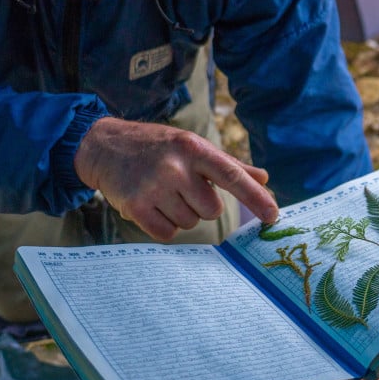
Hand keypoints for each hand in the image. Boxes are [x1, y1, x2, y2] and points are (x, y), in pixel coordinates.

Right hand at [73, 117, 278, 240]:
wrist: (105, 147)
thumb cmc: (159, 147)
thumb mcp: (193, 146)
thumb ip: (229, 165)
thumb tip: (264, 177)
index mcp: (195, 149)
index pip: (232, 176)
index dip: (256, 197)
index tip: (273, 215)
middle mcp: (176, 166)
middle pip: (211, 209)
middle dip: (201, 204)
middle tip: (181, 188)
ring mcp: (154, 186)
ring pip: (190, 223)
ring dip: (181, 214)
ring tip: (163, 193)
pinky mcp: (135, 206)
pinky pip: (167, 233)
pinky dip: (164, 225)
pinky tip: (152, 206)